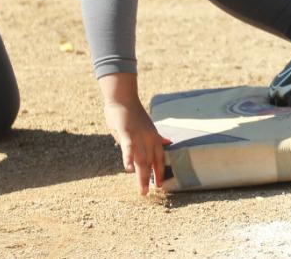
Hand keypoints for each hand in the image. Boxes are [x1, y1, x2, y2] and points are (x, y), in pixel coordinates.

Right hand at [99, 74, 171, 195]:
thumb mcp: (146, 126)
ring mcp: (139, 135)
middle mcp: (149, 137)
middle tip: (149, 193)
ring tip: (142, 189)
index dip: (159, 171)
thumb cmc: (133, 113)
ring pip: (142, 158)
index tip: (160, 185)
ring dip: (142, 175)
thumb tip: (168, 142)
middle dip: (151, 178)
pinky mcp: (127, 132)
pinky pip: (129, 148)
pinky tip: (130, 169)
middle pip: (151, 161)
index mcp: (153, 136)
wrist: (123, 98)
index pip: (159, 157)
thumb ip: (155, 136)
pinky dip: (129, 158)